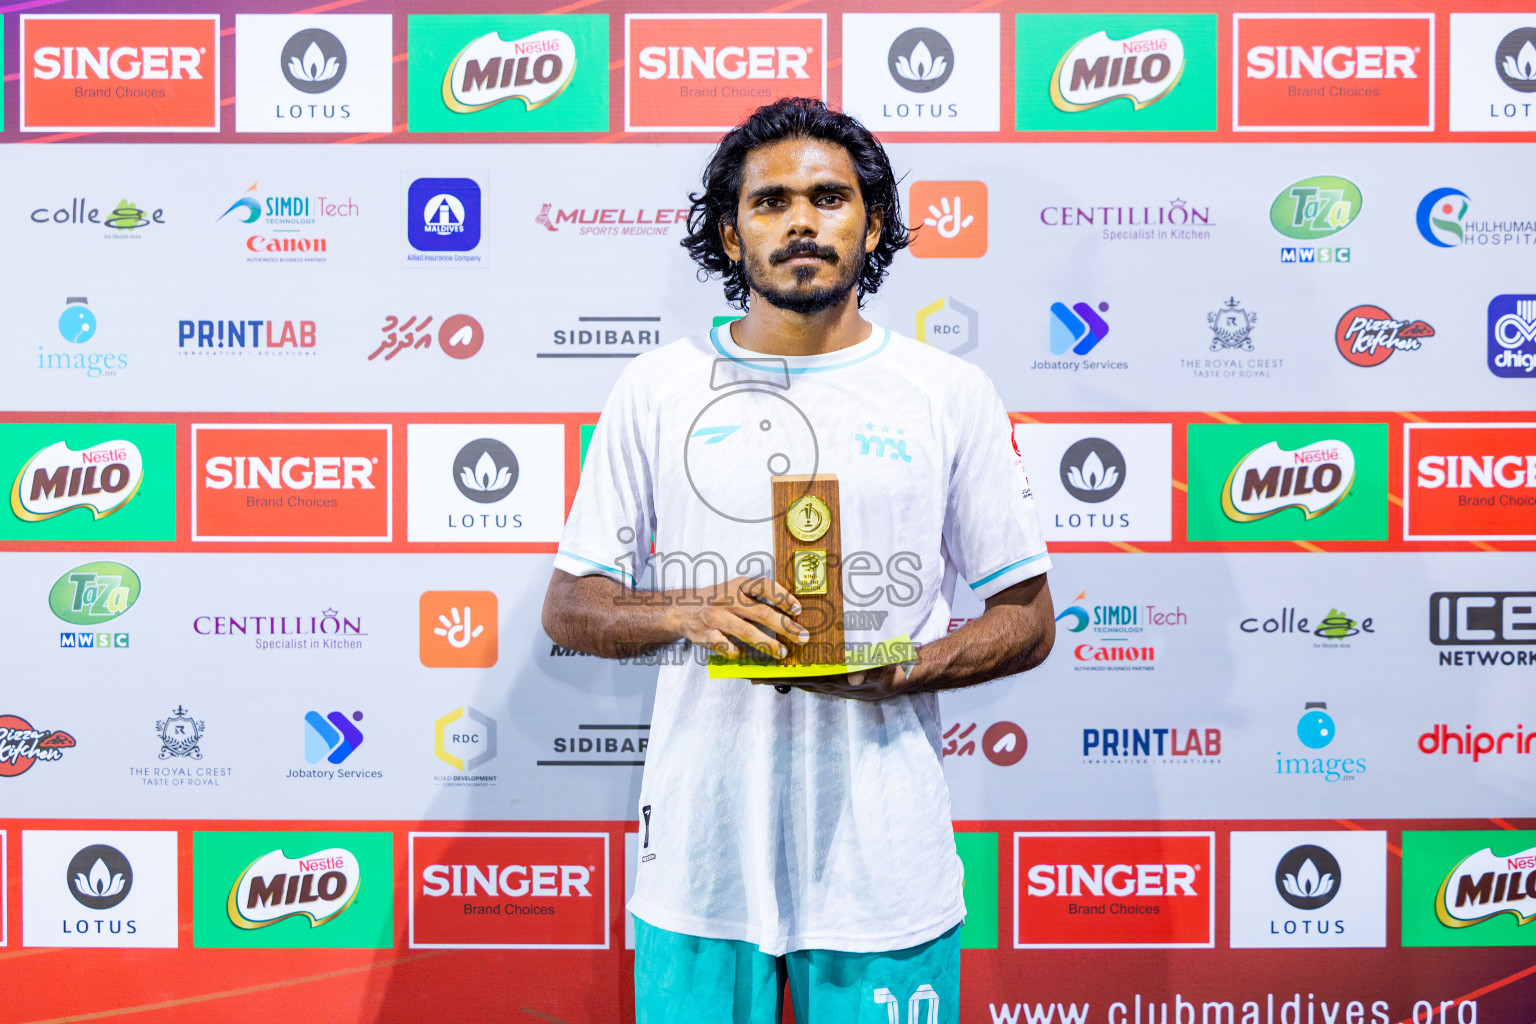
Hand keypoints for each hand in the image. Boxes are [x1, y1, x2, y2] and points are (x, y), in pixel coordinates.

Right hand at [667, 575, 809, 660]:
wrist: (682, 609)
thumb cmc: (718, 600)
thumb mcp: (735, 589)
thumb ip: (757, 598)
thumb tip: (790, 613)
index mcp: (738, 585)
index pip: (764, 586)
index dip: (783, 597)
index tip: (798, 610)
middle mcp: (728, 599)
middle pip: (761, 612)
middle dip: (785, 626)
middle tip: (802, 637)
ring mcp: (717, 617)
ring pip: (746, 632)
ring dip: (768, 644)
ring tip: (782, 652)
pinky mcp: (707, 635)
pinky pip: (726, 647)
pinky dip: (737, 652)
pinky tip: (745, 655)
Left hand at [759, 662, 909, 701]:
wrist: (913, 674)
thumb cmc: (898, 668)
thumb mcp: (888, 667)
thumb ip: (870, 670)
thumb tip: (851, 679)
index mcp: (844, 683)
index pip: (808, 681)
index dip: (784, 678)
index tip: (761, 676)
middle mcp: (839, 687)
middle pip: (802, 683)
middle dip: (777, 679)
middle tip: (751, 675)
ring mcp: (842, 685)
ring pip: (809, 682)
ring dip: (789, 678)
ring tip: (766, 673)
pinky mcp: (846, 681)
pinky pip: (820, 679)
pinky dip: (805, 676)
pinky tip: (796, 672)